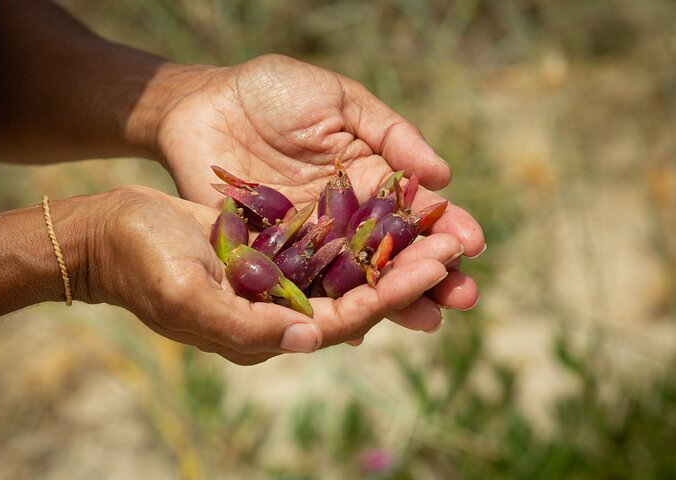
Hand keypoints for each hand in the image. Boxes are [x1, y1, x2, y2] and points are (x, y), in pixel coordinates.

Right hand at [88, 186, 465, 363]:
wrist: (112, 230)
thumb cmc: (141, 263)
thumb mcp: (186, 296)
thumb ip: (245, 327)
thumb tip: (310, 341)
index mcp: (266, 332)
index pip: (344, 320)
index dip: (392, 295)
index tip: (436, 268)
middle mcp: (281, 312)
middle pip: (359, 296)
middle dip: (409, 272)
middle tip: (459, 246)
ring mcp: (280, 279)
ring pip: (350, 268)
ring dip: (394, 248)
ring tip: (439, 224)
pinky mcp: (275, 248)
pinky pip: (328, 241)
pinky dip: (361, 227)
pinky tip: (392, 206)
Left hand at [153, 55, 483, 321]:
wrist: (203, 105)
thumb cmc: (275, 93)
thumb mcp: (339, 100)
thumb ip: (389, 133)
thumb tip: (442, 175)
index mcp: (369, 180)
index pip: (414, 211)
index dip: (444, 226)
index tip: (471, 243)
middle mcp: (346, 220)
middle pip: (395, 254)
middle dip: (431, 276)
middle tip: (464, 297)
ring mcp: (310, 243)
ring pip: (358, 280)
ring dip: (394, 301)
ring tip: (428, 319)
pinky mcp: (272, 258)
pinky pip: (305, 289)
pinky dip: (330, 309)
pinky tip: (360, 330)